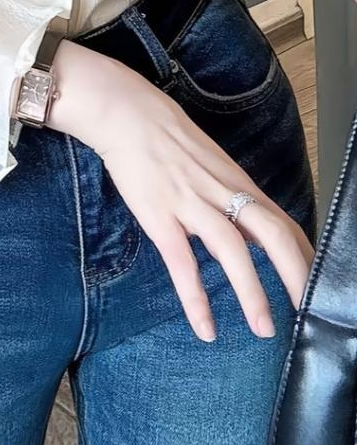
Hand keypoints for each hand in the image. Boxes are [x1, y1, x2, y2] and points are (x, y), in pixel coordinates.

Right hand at [64, 45, 313, 343]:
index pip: (283, 223)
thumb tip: (251, 231)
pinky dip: (195, 298)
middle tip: (308, 313)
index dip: (304, 256)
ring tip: (264, 329)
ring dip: (252, 292)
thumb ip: (232, 197)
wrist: (128, 115)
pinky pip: (182, 263)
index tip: (316, 288)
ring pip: (232, 249)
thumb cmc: (168, 139)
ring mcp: (191, 204)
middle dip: (295, 275)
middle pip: (273, 233)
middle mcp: (222, 193)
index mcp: (237, 183)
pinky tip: (204, 328)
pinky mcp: (160, 216)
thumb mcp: (211, 165)